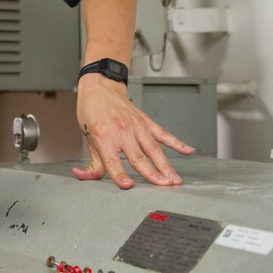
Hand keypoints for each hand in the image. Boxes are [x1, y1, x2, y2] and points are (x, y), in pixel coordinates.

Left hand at [72, 74, 194, 187]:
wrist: (99, 87)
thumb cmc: (91, 110)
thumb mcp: (86, 137)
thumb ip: (92, 162)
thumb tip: (84, 176)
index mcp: (104, 135)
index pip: (112, 160)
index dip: (119, 174)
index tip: (127, 185)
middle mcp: (121, 130)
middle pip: (138, 156)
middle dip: (151, 173)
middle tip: (162, 185)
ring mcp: (136, 126)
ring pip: (153, 148)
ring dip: (165, 165)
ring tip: (174, 179)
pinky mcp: (146, 121)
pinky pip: (163, 134)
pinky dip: (176, 142)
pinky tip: (187, 151)